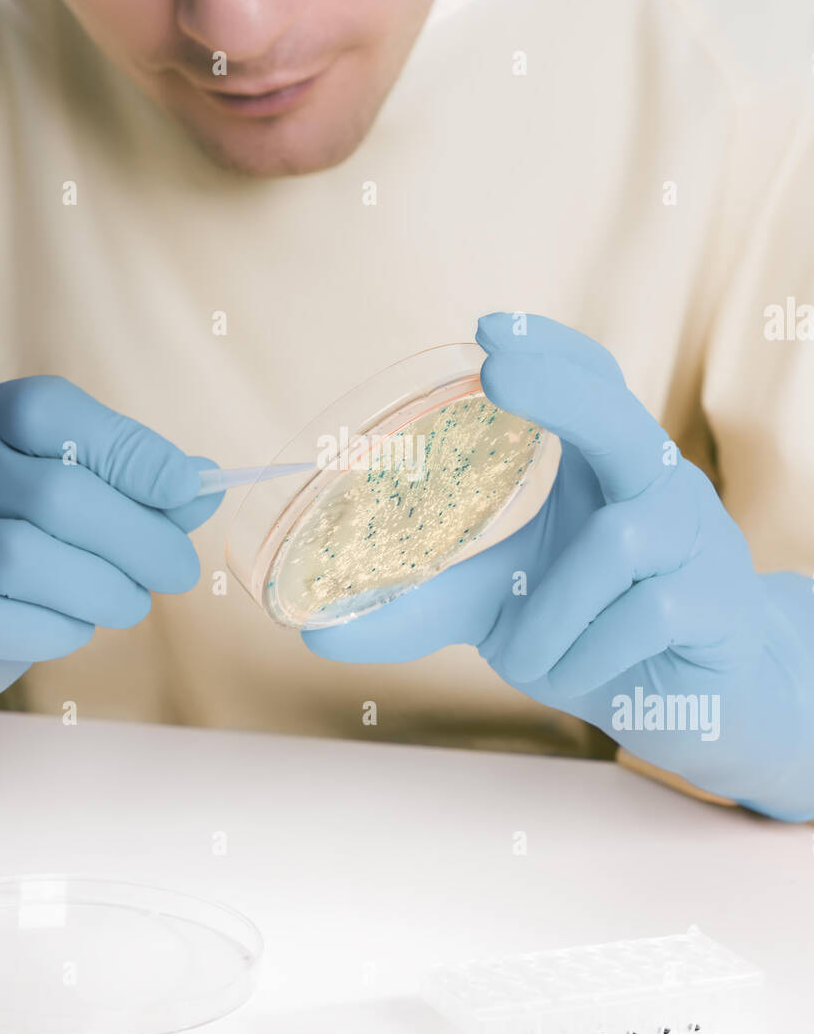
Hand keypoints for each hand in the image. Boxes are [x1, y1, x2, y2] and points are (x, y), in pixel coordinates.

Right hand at [0, 376, 221, 704]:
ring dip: (104, 590)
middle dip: (139, 539)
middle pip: (55, 495)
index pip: (49, 413)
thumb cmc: (26, 523)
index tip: (188, 488)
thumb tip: (203, 487)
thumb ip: (135, 479)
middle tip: (179, 569)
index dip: (128, 452)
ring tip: (132, 601)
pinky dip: (58, 629)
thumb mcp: (75, 480)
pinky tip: (77, 624)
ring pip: (25, 561)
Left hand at [305, 315, 813, 820]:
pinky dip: (588, 654)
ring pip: (618, 543)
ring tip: (527, 657)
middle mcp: (658, 487)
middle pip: (622, 419)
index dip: (548, 351)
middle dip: (562, 389)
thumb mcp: (499, 608)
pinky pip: (645, 615)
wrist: (695, 704)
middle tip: (497, 367)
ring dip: (552, 612)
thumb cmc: (595, 629)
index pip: (592, 382)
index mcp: (605, 468)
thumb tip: (314, 629)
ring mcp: (700, 540)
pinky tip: (575, 673)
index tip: (486, 330)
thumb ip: (419, 604)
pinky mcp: (720, 603)